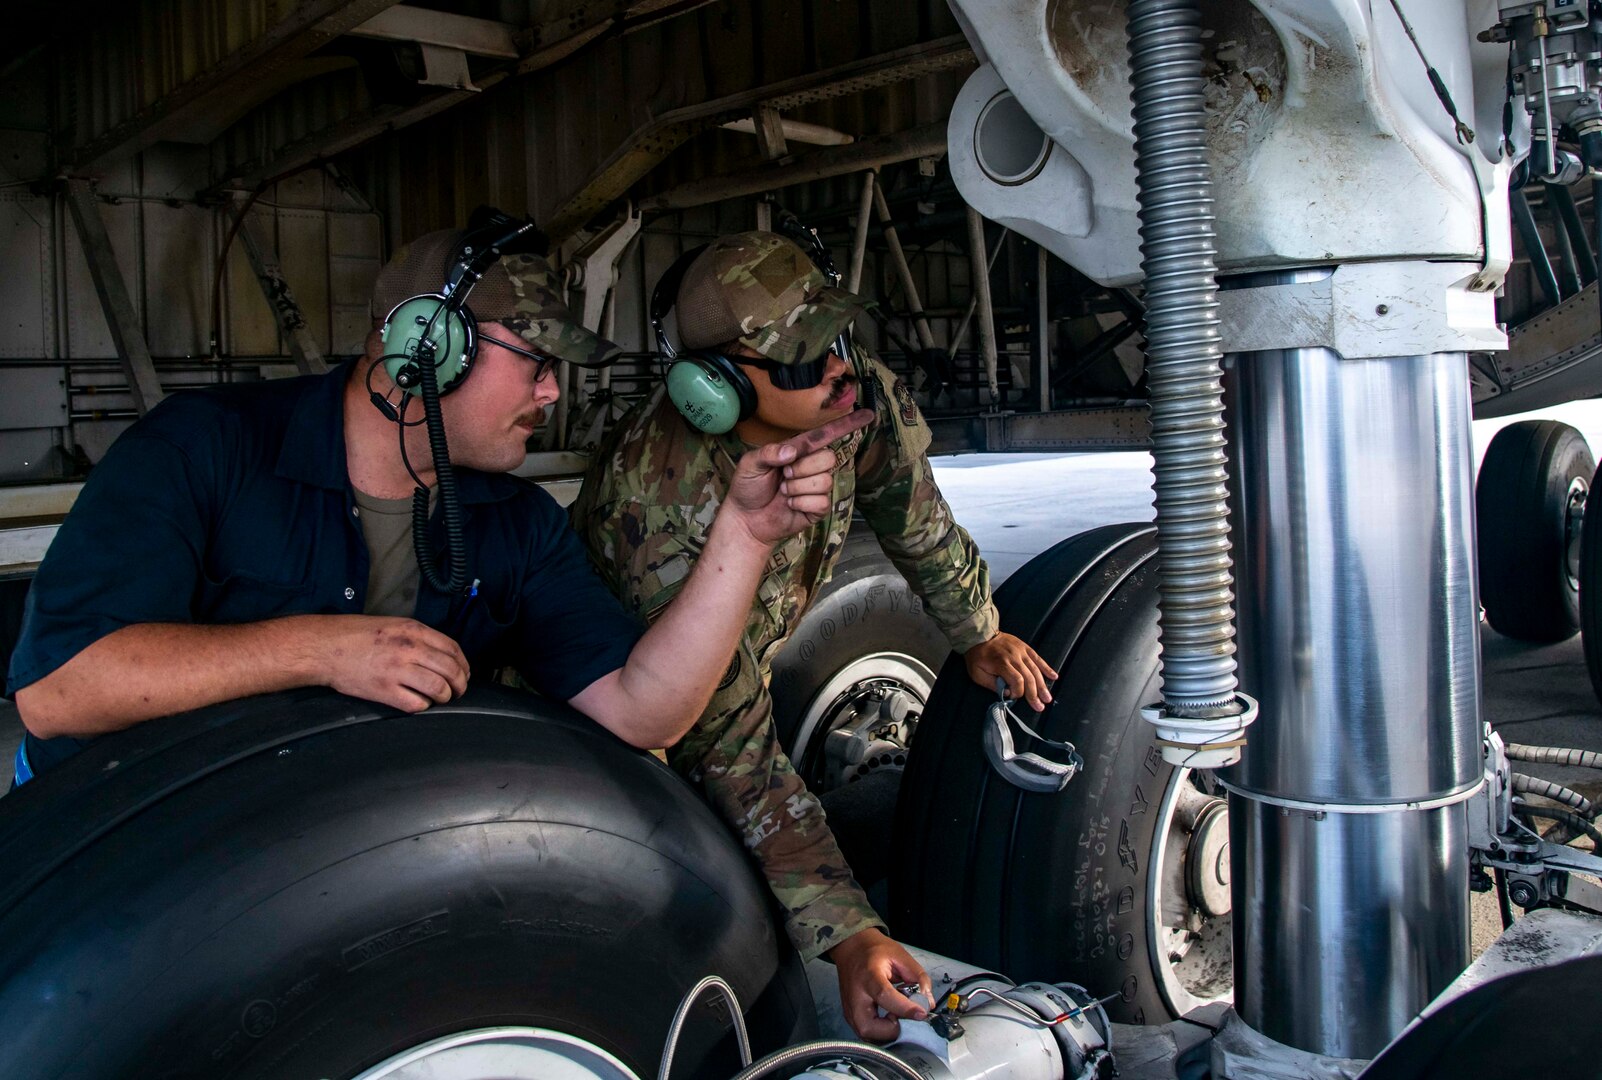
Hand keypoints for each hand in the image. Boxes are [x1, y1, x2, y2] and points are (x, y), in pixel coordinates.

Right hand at [313, 615, 470, 711]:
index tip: (464, 673)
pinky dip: (423, 706)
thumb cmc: (355, 635)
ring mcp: (397, 670)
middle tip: (458, 690)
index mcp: (413, 630)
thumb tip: (441, 654)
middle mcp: (409, 649)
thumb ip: (418, 636)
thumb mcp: (392, 625)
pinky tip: (419, 703)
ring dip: (445, 697)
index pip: (452, 649)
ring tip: (441, 698)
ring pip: (438, 688)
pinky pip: (416, 704)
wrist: (324, 647)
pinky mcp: (384, 690)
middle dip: (460, 684)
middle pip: (451, 670)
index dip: (463, 664)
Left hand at [724, 409, 873, 545]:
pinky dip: (800, 504)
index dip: (847, 425)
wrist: (745, 518)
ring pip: (824, 481)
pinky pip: (820, 502)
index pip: (826, 435)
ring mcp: (816, 487)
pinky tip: (790, 505)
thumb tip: (792, 451)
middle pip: (828, 458)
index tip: (868, 415)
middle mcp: (811, 466)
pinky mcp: (817, 508)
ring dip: (798, 488)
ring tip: (784, 492)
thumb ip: (769, 452)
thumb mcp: (750, 463)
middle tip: (784, 476)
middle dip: (802, 469)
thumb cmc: (748, 487)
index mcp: (799, 450)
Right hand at [827, 927, 931, 1042]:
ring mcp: (850, 1008)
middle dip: (890, 1030)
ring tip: (894, 1016)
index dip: (904, 1008)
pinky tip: (887, 1018)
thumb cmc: (875, 950)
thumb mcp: (901, 955)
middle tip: (901, 1017)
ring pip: (865, 1036)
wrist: (851, 948)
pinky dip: (879, 1033)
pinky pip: (865, 1034)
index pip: (884, 995)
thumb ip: (918, 977)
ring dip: (885, 1034)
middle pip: (868, 1026)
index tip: (921, 1012)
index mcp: (869, 975)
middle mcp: (855, 995)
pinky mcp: (849, 1016)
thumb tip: (928, 1002)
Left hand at [965, 632, 1057, 711]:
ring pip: (1036, 670)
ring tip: (1047, 698)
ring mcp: (1022, 652)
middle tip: (1040, 707)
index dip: (1018, 692)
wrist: (980, 635)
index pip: (1017, 681)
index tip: (1013, 697)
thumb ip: (991, 685)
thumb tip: (1006, 693)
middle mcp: (1014, 657)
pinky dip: (1047, 668)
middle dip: (1035, 694)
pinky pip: (1038, 658)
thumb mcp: (976, 673)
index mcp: (1002, 664)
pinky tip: (1054, 676)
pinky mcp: (1025, 648)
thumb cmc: (977, 656)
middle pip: (1029, 678)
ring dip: (1043, 685)